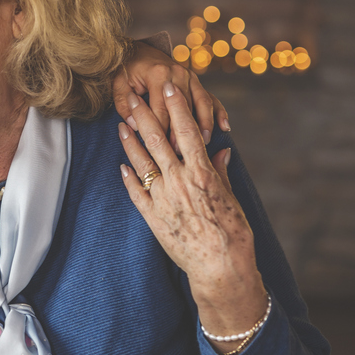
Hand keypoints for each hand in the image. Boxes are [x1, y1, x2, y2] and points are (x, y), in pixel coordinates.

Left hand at [112, 42, 229, 147]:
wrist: (140, 51)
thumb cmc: (127, 70)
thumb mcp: (118, 84)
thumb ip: (124, 105)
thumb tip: (134, 125)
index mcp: (157, 75)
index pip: (160, 109)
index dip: (160, 131)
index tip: (160, 150)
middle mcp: (177, 74)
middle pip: (183, 109)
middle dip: (182, 133)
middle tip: (180, 154)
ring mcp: (190, 77)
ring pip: (202, 103)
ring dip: (204, 125)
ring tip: (204, 143)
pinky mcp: (196, 81)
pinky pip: (210, 98)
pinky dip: (218, 112)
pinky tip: (225, 127)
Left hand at [117, 83, 266, 352]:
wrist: (221, 268)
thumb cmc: (233, 234)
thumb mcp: (232, 198)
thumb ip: (221, 172)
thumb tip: (220, 150)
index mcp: (202, 173)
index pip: (186, 130)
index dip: (177, 106)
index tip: (170, 86)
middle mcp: (180, 181)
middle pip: (157, 140)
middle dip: (144, 115)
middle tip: (132, 96)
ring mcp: (163, 199)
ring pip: (141, 162)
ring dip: (129, 141)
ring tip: (120, 124)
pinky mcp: (153, 218)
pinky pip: (136, 192)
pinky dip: (129, 177)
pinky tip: (122, 164)